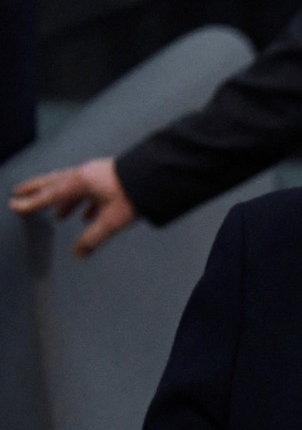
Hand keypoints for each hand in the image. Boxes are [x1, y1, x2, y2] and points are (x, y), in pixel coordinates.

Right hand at [8, 158, 136, 257]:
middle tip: (20, 193)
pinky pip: (92, 191)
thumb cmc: (135, 192)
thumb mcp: (112, 220)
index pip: (50, 194)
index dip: (31, 202)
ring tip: (58, 215)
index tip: (14, 205)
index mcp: (81, 181)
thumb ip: (93, 238)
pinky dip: (85, 203)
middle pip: (55, 183)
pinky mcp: (113, 178)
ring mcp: (100, 174)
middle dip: (37, 190)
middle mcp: (87, 175)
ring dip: (64, 201)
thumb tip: (78, 254)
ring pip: (74, 187)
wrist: (159, 174)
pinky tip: (88, 215)